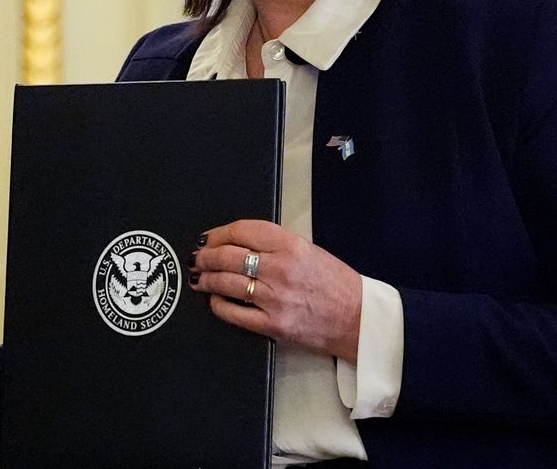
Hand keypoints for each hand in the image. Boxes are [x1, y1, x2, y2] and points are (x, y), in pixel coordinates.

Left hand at [190, 219, 363, 359]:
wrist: (358, 319)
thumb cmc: (336, 284)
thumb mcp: (309, 250)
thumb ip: (275, 245)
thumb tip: (238, 243)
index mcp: (291, 246)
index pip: (242, 231)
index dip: (218, 233)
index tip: (208, 237)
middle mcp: (281, 269)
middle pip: (227, 256)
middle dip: (205, 256)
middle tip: (197, 257)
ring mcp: (275, 298)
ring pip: (226, 283)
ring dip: (206, 279)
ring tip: (199, 277)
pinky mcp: (274, 325)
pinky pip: (234, 313)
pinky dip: (219, 305)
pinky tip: (215, 300)